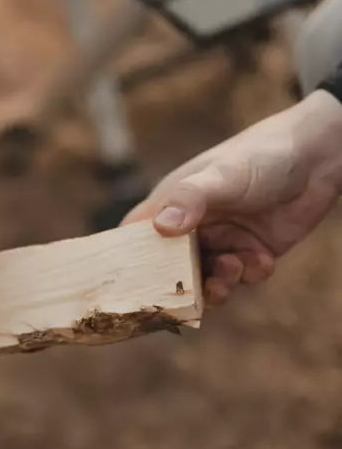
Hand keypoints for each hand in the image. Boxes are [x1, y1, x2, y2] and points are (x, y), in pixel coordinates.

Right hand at [123, 90, 341, 303]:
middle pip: (169, 269)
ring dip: (217, 284)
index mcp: (171, 205)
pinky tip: (263, 258)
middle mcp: (191, 228)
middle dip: (179, 285)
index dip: (129, 262)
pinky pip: (240, 278)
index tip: (130, 286)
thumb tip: (160, 227)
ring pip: (204, 280)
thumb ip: (191, 199)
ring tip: (233, 268)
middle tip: (191, 293)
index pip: (136, 238)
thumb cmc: (261, 155)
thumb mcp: (224, 175)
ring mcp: (219, 241)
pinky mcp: (248, 253)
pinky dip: (250, 273)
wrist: (320, 157)